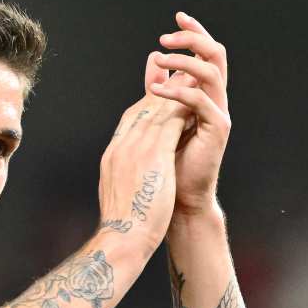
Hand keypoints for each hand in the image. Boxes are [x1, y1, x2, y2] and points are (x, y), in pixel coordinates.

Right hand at [96, 70, 189, 255]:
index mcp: (114, 154)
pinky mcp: (153, 155)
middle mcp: (122, 146)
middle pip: (142, 108)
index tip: (153, 87)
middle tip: (169, 68)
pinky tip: (194, 98)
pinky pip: (170, 122)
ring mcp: (135, 148)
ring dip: (172, 91)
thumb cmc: (123, 224)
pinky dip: (181, 108)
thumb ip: (125, 174)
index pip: (131, 120)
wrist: (120, 239)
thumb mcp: (120, 192)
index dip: (144, 101)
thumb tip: (131, 172)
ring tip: (186, 75)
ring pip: (157, 110)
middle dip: (157, 87)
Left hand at [147, 12, 231, 218]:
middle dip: (193, 40)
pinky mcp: (217, 131)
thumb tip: (152, 58)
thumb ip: (159, 87)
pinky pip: (202, 102)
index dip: (196, 33)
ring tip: (159, 61)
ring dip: (183, 63)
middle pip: (216, 55)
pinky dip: (180, 92)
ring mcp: (218, 114)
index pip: (206, 53)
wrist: (178, 195)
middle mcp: (215, 99)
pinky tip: (158, 90)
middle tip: (166, 38)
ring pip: (211, 74)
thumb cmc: (168, 159)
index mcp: (204, 92)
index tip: (179, 16)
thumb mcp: (159, 115)